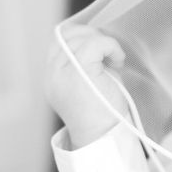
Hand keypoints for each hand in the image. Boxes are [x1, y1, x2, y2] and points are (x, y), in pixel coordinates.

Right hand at [46, 23, 128, 147]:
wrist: (104, 137)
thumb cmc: (104, 113)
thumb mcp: (89, 84)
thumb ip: (86, 64)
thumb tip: (99, 43)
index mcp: (52, 77)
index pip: (58, 41)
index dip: (81, 37)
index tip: (100, 49)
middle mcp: (52, 74)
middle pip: (67, 35)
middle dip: (92, 36)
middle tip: (109, 53)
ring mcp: (62, 73)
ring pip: (80, 38)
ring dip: (103, 43)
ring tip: (114, 60)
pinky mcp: (79, 73)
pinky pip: (95, 44)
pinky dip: (110, 47)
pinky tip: (118, 61)